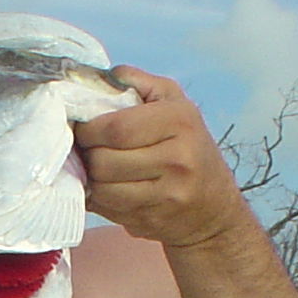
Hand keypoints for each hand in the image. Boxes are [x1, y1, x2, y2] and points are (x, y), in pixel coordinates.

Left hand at [74, 67, 257, 251]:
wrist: (213, 207)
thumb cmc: (187, 145)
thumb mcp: (172, 102)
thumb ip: (137, 82)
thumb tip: (99, 77)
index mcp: (180, 121)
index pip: (116, 128)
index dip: (89, 130)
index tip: (83, 128)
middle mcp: (178, 159)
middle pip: (104, 160)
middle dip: (86, 154)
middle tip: (86, 149)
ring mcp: (166, 194)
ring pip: (101, 188)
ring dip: (89, 178)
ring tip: (95, 167)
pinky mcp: (152, 220)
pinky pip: (106, 208)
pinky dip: (97, 198)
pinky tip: (106, 187)